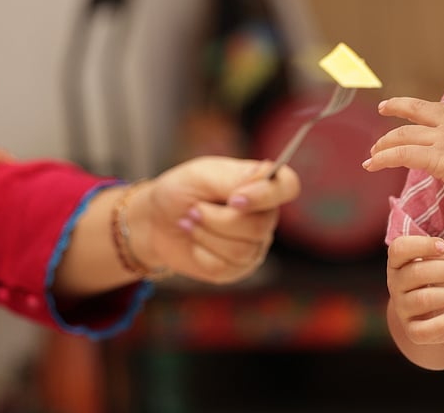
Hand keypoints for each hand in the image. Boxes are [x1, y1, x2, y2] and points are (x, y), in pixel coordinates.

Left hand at [130, 156, 300, 283]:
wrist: (155, 221)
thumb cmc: (181, 191)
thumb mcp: (202, 176)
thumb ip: (235, 177)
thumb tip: (264, 179)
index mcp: (261, 185)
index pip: (288, 186)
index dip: (266, 195)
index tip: (235, 199)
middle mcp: (265, 215)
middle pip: (258, 226)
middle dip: (216, 219)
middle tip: (193, 209)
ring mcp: (254, 244)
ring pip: (241, 249)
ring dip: (205, 234)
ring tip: (189, 222)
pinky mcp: (238, 268)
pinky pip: (225, 267)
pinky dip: (200, 253)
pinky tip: (193, 242)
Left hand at [364, 97, 443, 203]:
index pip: (435, 108)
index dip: (418, 107)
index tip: (408, 108)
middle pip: (415, 110)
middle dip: (395, 107)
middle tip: (382, 108)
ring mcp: (443, 137)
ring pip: (403, 135)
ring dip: (383, 144)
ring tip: (372, 154)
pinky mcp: (436, 157)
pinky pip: (401, 155)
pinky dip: (382, 159)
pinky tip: (371, 165)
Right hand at [387, 235, 443, 345]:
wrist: (437, 310)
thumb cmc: (439, 275)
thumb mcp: (440, 259)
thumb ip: (441, 253)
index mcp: (397, 262)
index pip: (399, 249)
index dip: (422, 245)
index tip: (443, 247)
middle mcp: (394, 284)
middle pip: (415, 273)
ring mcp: (402, 309)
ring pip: (422, 300)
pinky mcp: (413, 331)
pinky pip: (424, 330)